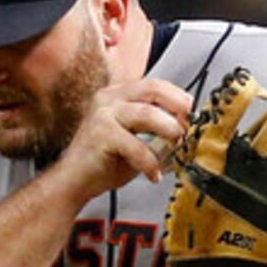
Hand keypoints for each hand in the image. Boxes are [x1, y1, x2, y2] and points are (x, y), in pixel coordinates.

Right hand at [54, 78, 193, 198]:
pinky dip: (150, 162)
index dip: (178, 97)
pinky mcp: (101, 134)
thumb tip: (187, 132)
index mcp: (118, 96)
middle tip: (191, 125)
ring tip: (178, 145)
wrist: (74, 181)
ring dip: (169, 130)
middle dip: (178, 106)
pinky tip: (154, 174)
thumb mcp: (137, 140)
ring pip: (148, 113)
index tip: (193, 114)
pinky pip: (136, 145)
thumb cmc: (104, 161)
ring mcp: (103, 113)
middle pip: (153, 89)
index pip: (154, 85)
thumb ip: (157, 132)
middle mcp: (109, 99)